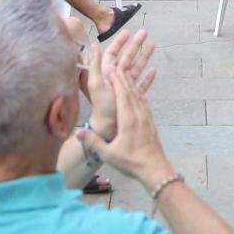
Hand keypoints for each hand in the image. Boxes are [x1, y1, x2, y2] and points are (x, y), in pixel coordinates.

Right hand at [79, 53, 177, 190]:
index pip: (122, 94)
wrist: (156, 170)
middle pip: (130, 91)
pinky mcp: (150, 122)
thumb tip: (77, 132)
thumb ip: (93, 142)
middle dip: (122, 77)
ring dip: (131, 83)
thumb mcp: (109, 154)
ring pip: (138, 95)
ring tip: (124, 73)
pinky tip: (136, 92)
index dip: (116, 80)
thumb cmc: (131, 163)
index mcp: (128, 119)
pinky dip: (138, 93)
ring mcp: (146, 118)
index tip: (110, 67)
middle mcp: (138, 115)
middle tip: (115, 64)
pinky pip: (143, 103)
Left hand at [85, 28, 158, 139]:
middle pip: (127, 57)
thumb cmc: (102, 106)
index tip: (127, 32)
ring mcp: (125, 87)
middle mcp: (115, 78)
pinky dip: (148, 77)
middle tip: (145, 32)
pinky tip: (154, 70)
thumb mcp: (95, 84)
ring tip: (153, 45)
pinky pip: (142, 84)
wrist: (109, 127)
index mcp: (106, 74)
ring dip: (144, 57)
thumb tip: (93, 45)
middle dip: (135, 45)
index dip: (119, 42)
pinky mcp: (133, 97)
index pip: (112, 53)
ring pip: (136, 68)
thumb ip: (94, 65)